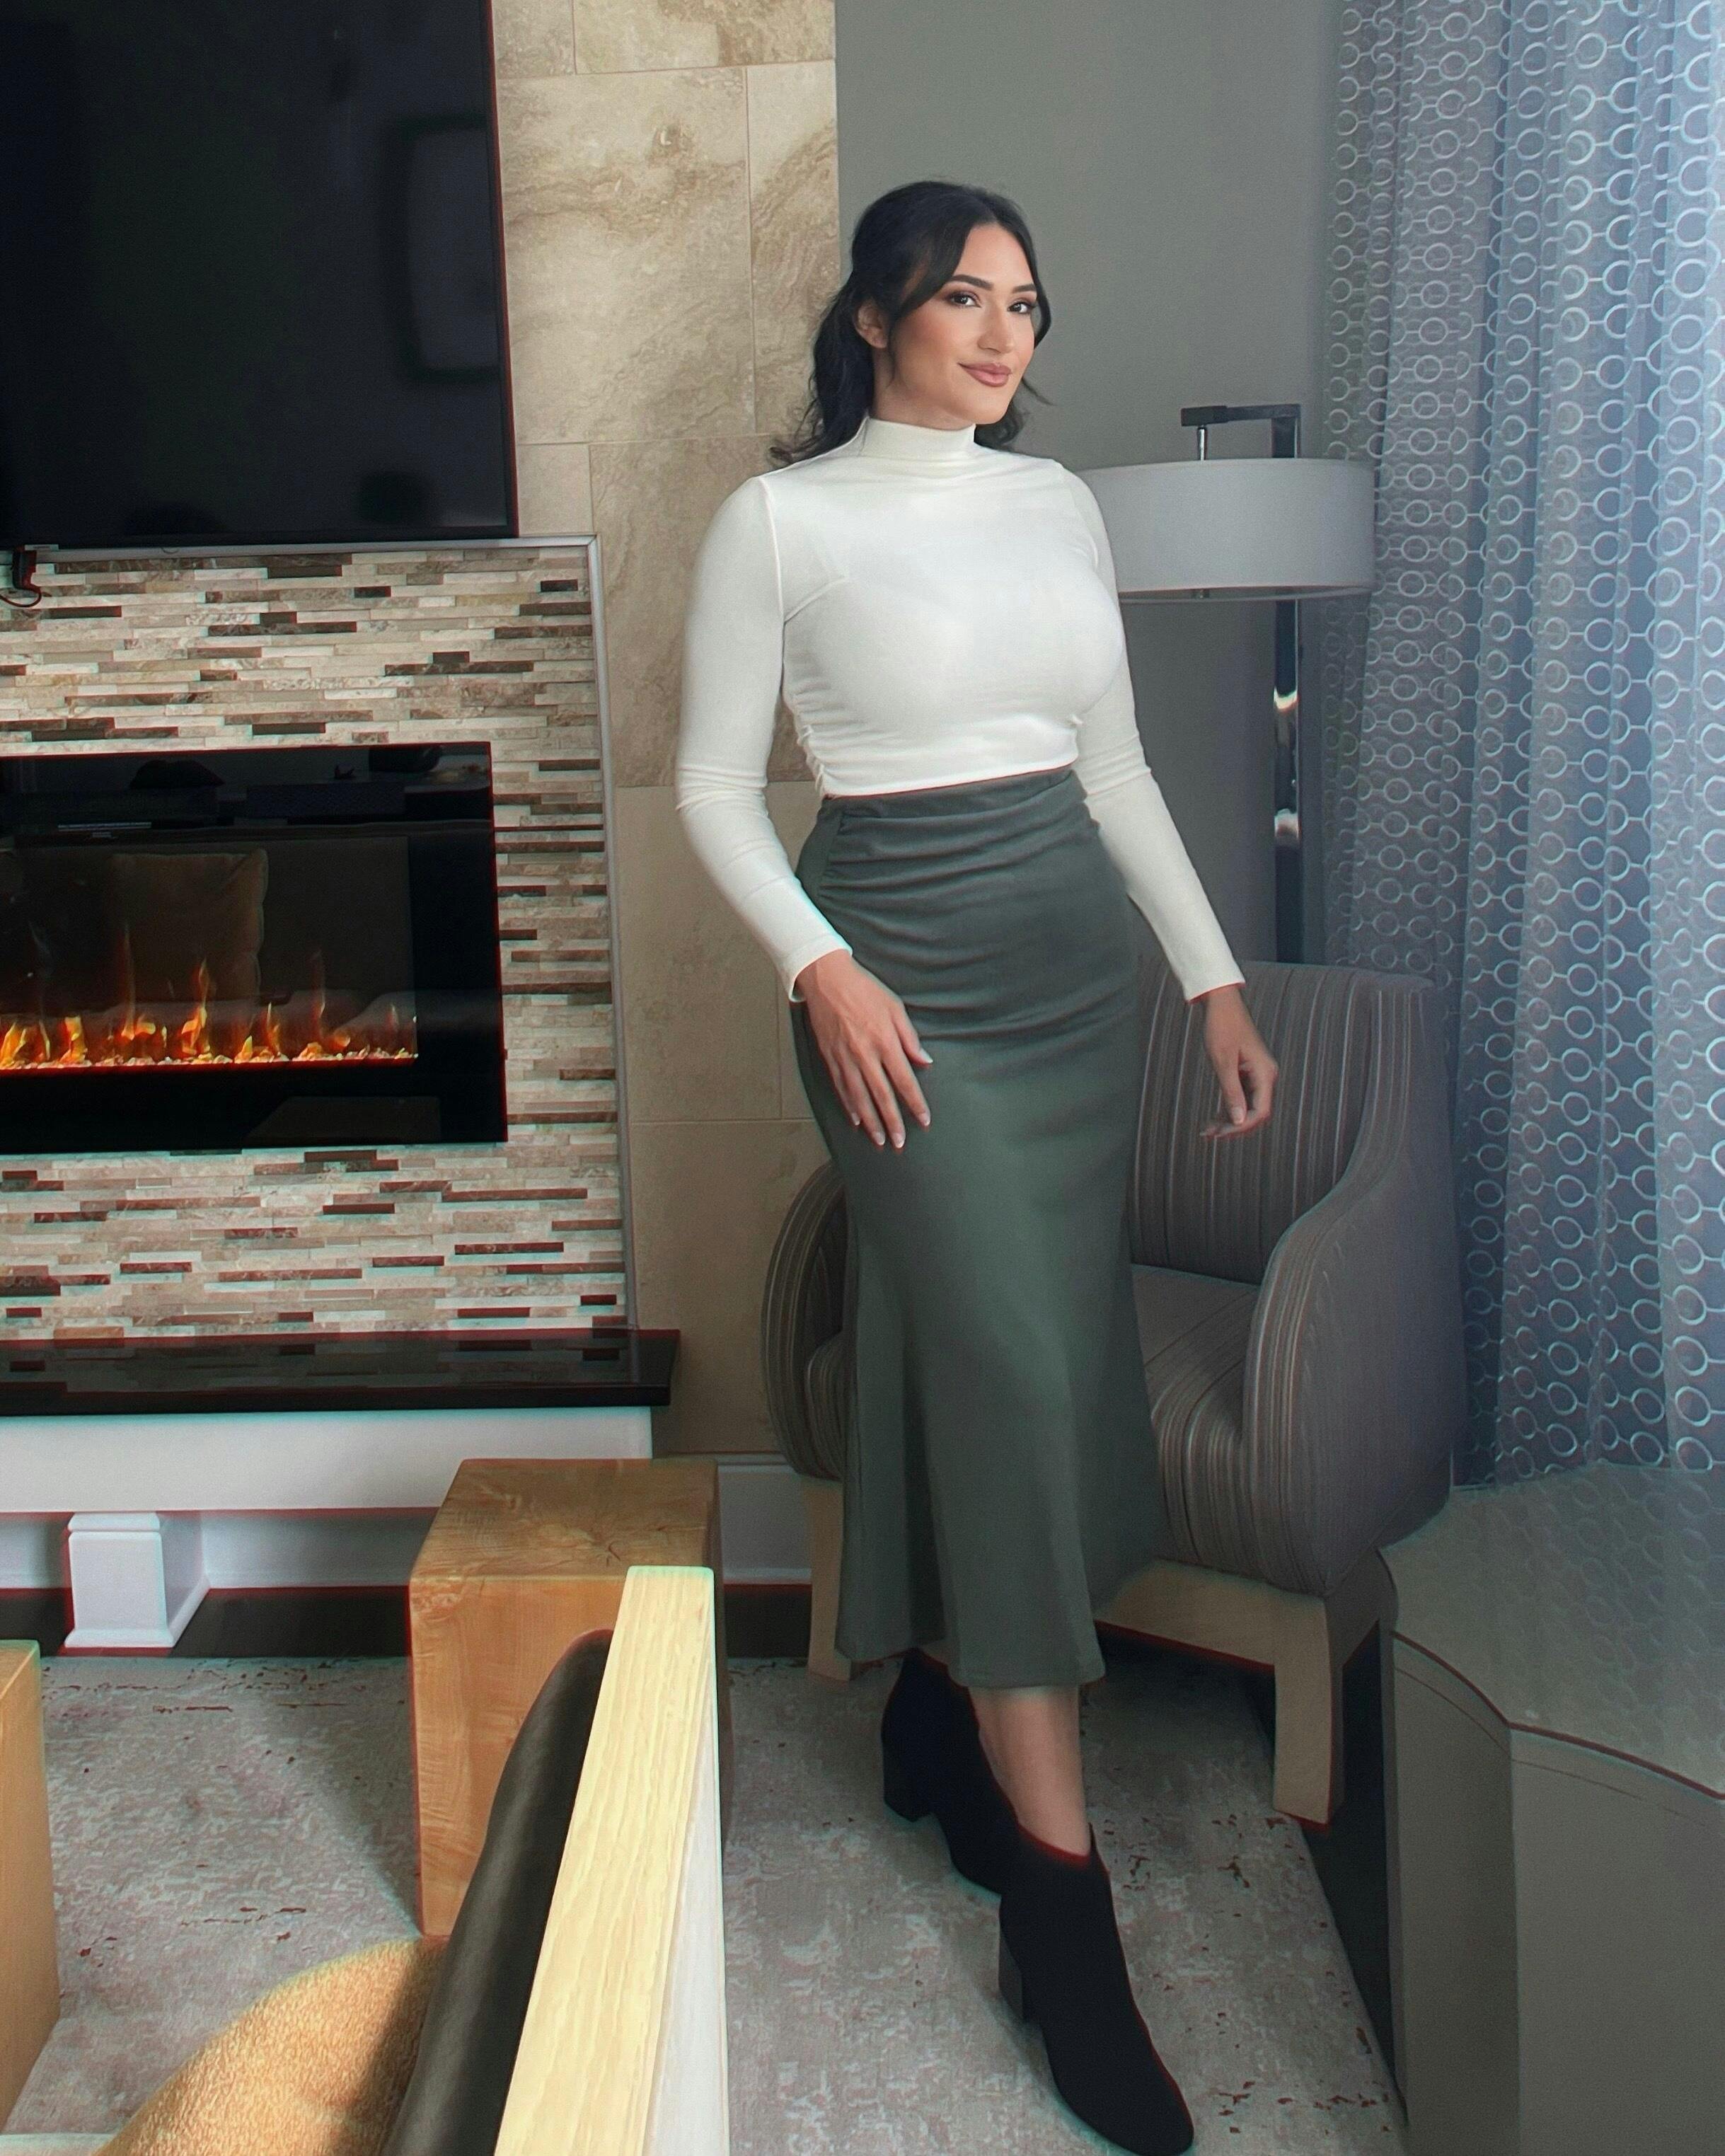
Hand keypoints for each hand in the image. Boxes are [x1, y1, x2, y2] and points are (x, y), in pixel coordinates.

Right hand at [795, 950, 931, 1149]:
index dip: (915, 1103)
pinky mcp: (830, 1057)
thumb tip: (924, 1061)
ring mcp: (845, 1058)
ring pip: (859, 1098)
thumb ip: (910, 1038)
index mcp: (885, 1042)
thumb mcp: (895, 1007)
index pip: (904, 1081)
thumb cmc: (864, 990)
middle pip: (882, 1096)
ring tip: (879, 1139)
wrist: (827, 979)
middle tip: (899, 1143)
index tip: (923, 1120)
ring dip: (870, 1122)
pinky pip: (841, 1087)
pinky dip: (849, 1106)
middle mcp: (865, 1055)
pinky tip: (856, 1120)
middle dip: (892, 1122)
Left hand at [1193, 983, 1275, 1139]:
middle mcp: (1266, 1076)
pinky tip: (1213, 1118)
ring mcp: (1257, 1075)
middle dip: (1235, 1127)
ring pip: (1248, 1107)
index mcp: (1265, 1074)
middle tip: (1211, 1135)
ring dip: (1230, 1120)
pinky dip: (1229, 1108)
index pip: (1260, 1112)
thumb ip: (1231, 1092)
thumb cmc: (1221, 1028)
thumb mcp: (1223, 1062)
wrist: (1222, 1004)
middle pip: (1257, 1113)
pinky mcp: (1248, 1072)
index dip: (1241, 1127)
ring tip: (1208, 1131)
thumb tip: (1238, 1121)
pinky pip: (1242, 1097)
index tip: (1220, 1134)